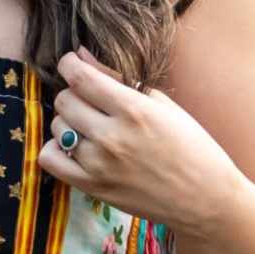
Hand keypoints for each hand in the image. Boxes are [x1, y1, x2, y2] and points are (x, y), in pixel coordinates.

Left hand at [38, 47, 241, 233]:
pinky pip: (50, 158)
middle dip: (73, 93)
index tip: (73, 64)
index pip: (79, 77)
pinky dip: (56, 148)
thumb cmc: (192, 146)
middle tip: (90, 100)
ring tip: (90, 126)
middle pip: (65, 100)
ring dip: (69, 121)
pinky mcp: (92, 187)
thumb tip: (81, 55)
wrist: (205, 198)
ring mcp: (99, 164)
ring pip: (57, 127)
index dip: (69, 64)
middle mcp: (112, 136)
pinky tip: (74, 146)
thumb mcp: (163, 105)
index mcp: (134, 110)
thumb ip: (119, 78)